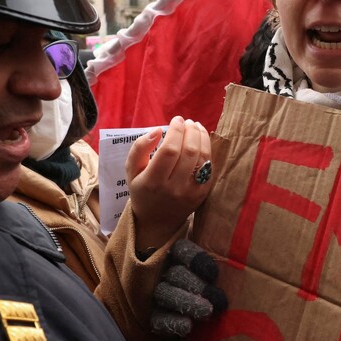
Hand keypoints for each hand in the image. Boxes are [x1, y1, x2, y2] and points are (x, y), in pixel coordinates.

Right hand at [126, 116, 212, 251]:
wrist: (157, 221)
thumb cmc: (142, 191)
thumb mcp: (131, 171)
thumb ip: (139, 148)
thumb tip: (157, 130)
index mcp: (153, 181)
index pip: (169, 150)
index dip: (175, 131)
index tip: (176, 119)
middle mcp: (173, 188)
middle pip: (188, 152)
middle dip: (190, 131)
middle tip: (187, 121)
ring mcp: (191, 192)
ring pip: (202, 158)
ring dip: (201, 137)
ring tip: (195, 126)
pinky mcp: (202, 194)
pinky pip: (209, 168)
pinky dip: (207, 150)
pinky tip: (201, 140)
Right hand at [149, 239, 228, 336]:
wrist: (216, 330)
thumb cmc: (226, 295)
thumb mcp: (230, 277)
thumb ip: (232, 265)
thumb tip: (251, 252)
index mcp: (184, 258)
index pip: (182, 249)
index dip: (196, 258)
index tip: (214, 274)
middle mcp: (169, 273)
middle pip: (176, 273)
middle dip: (196, 285)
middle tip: (217, 299)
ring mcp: (160, 295)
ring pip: (164, 292)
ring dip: (185, 302)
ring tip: (206, 311)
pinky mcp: (156, 318)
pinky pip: (157, 319)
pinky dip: (172, 322)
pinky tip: (187, 326)